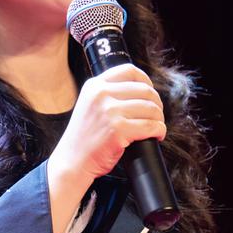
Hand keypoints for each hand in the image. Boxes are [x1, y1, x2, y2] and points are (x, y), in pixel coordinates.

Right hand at [49, 63, 165, 181]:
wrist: (73, 161)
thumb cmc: (84, 138)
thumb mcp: (89, 105)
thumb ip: (107, 94)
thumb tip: (141, 90)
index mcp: (94, 86)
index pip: (129, 71)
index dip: (146, 80)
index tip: (150, 94)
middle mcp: (101, 94)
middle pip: (145, 90)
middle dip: (157, 104)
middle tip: (156, 116)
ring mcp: (109, 111)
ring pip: (151, 108)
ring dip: (159, 119)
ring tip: (156, 127)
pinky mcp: (118, 129)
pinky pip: (151, 126)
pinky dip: (159, 131)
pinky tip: (156, 136)